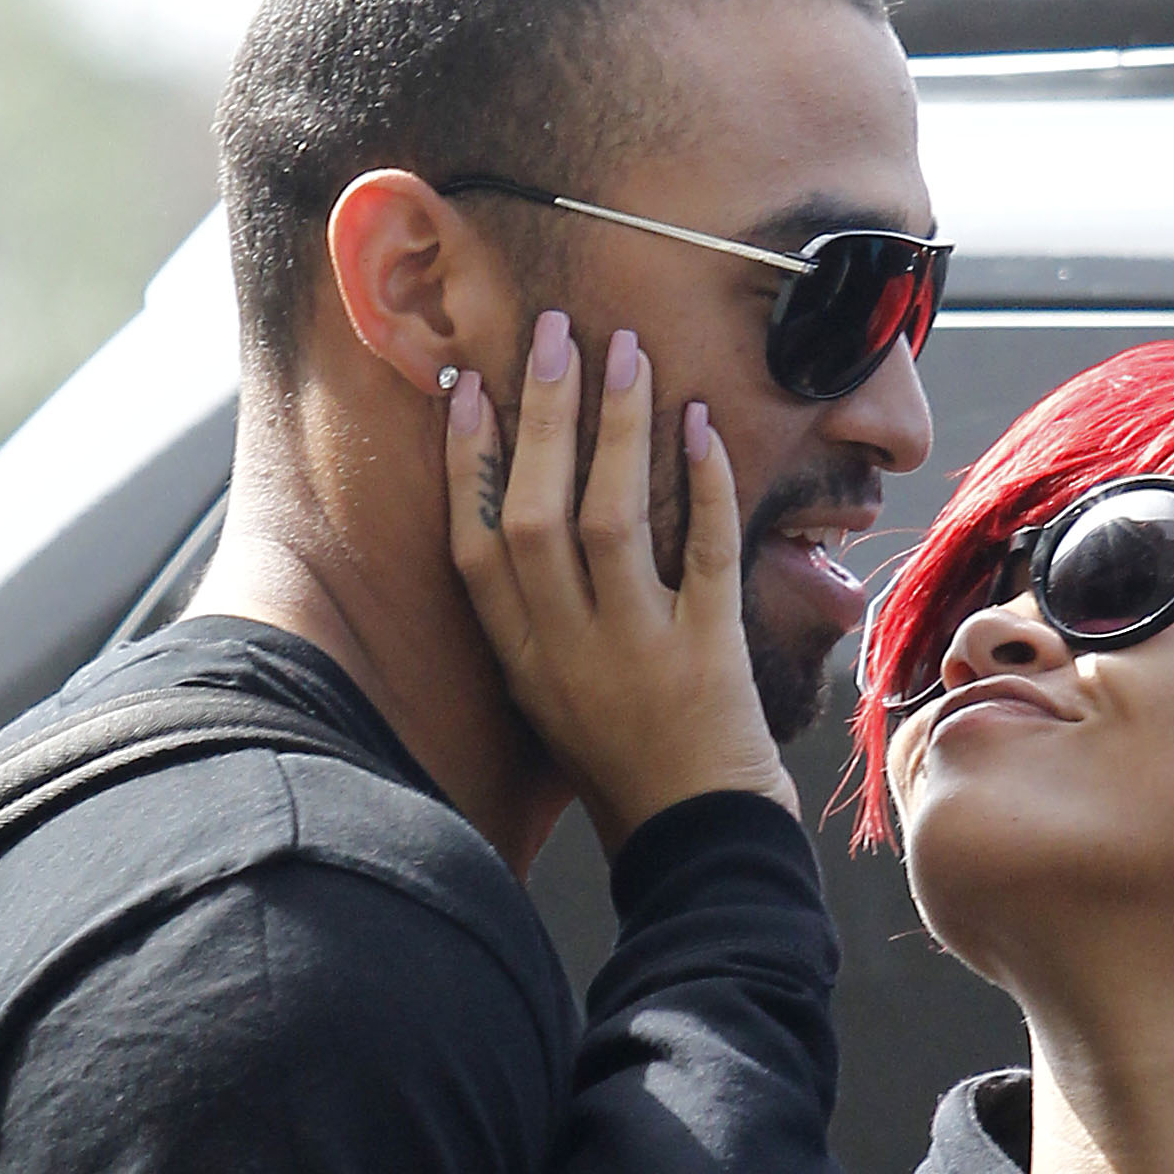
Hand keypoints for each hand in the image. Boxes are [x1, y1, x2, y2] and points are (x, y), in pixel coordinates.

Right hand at [445, 311, 798, 855]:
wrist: (696, 841)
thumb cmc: (623, 759)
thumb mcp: (549, 691)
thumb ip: (532, 612)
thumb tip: (519, 507)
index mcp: (521, 659)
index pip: (475, 545)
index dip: (465, 460)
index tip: (467, 384)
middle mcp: (567, 653)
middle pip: (536, 516)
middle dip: (542, 416)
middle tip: (554, 332)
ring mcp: (637, 654)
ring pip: (611, 522)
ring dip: (617, 430)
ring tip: (628, 353)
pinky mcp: (708, 657)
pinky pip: (703, 555)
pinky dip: (702, 485)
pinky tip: (700, 426)